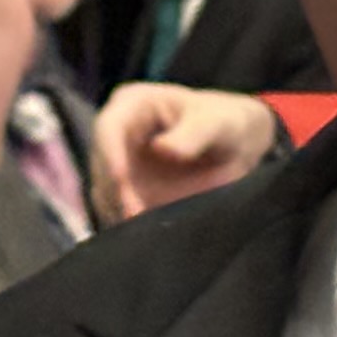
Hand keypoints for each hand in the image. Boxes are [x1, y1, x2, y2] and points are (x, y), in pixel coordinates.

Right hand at [95, 81, 282, 221]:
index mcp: (133, 104)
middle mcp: (117, 134)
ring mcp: (118, 165)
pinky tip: (145, 231)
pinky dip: (126, 221)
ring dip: (119, 211)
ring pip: (105, 192)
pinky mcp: (125, 193)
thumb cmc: (225, 124)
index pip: (109, 128)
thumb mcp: (218, 123)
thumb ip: (195, 133)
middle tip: (136, 215)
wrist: (235, 148)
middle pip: (101, 165)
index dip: (110, 154)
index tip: (120, 180)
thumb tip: (164, 149)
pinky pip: (116, 210)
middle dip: (115, 191)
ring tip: (144, 226)